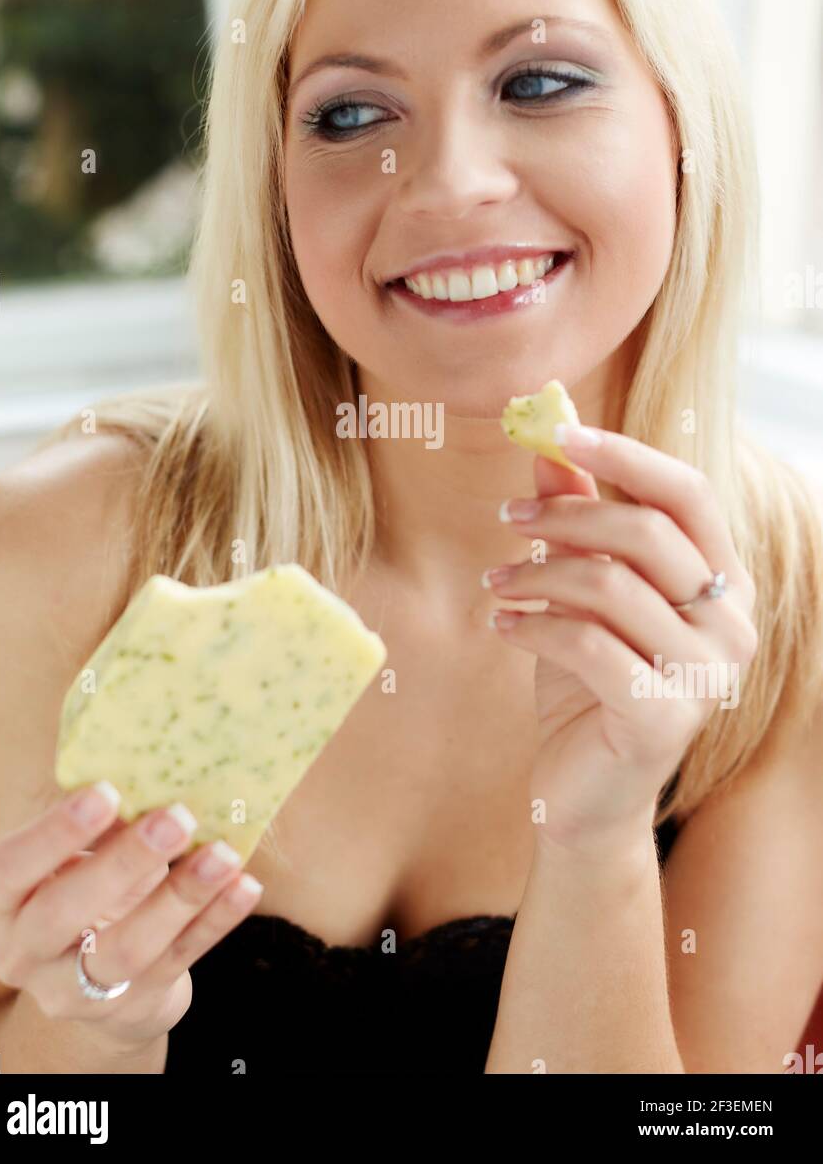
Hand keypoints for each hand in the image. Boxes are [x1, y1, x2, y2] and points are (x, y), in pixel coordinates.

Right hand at [0, 784, 263, 1050]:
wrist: (98, 976)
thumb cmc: (86, 886)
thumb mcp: (77, 856)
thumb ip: (101, 823)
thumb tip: (152, 772)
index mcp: (0, 901)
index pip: (9, 869)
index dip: (53, 832)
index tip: (107, 790)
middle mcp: (24, 952)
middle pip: (61, 915)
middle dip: (122, 864)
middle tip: (175, 819)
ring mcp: (74, 990)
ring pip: (126, 950)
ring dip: (180, 897)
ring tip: (224, 854)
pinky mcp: (131, 1006)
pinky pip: (177, 961)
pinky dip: (214, 921)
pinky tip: (243, 886)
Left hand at [484, 425, 757, 853]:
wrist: (583, 795)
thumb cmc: (589, 683)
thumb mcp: (581, 593)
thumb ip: (579, 520)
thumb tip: (548, 447)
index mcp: (725, 582)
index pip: (687, 493)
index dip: (623, 455)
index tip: (556, 431)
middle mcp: (732, 625)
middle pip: (647, 532)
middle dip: (565, 517)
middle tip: (505, 519)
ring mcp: (707, 675)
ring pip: (612, 586)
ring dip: (538, 574)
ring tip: (495, 585)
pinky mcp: (666, 718)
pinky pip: (589, 645)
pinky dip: (534, 626)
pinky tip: (503, 625)